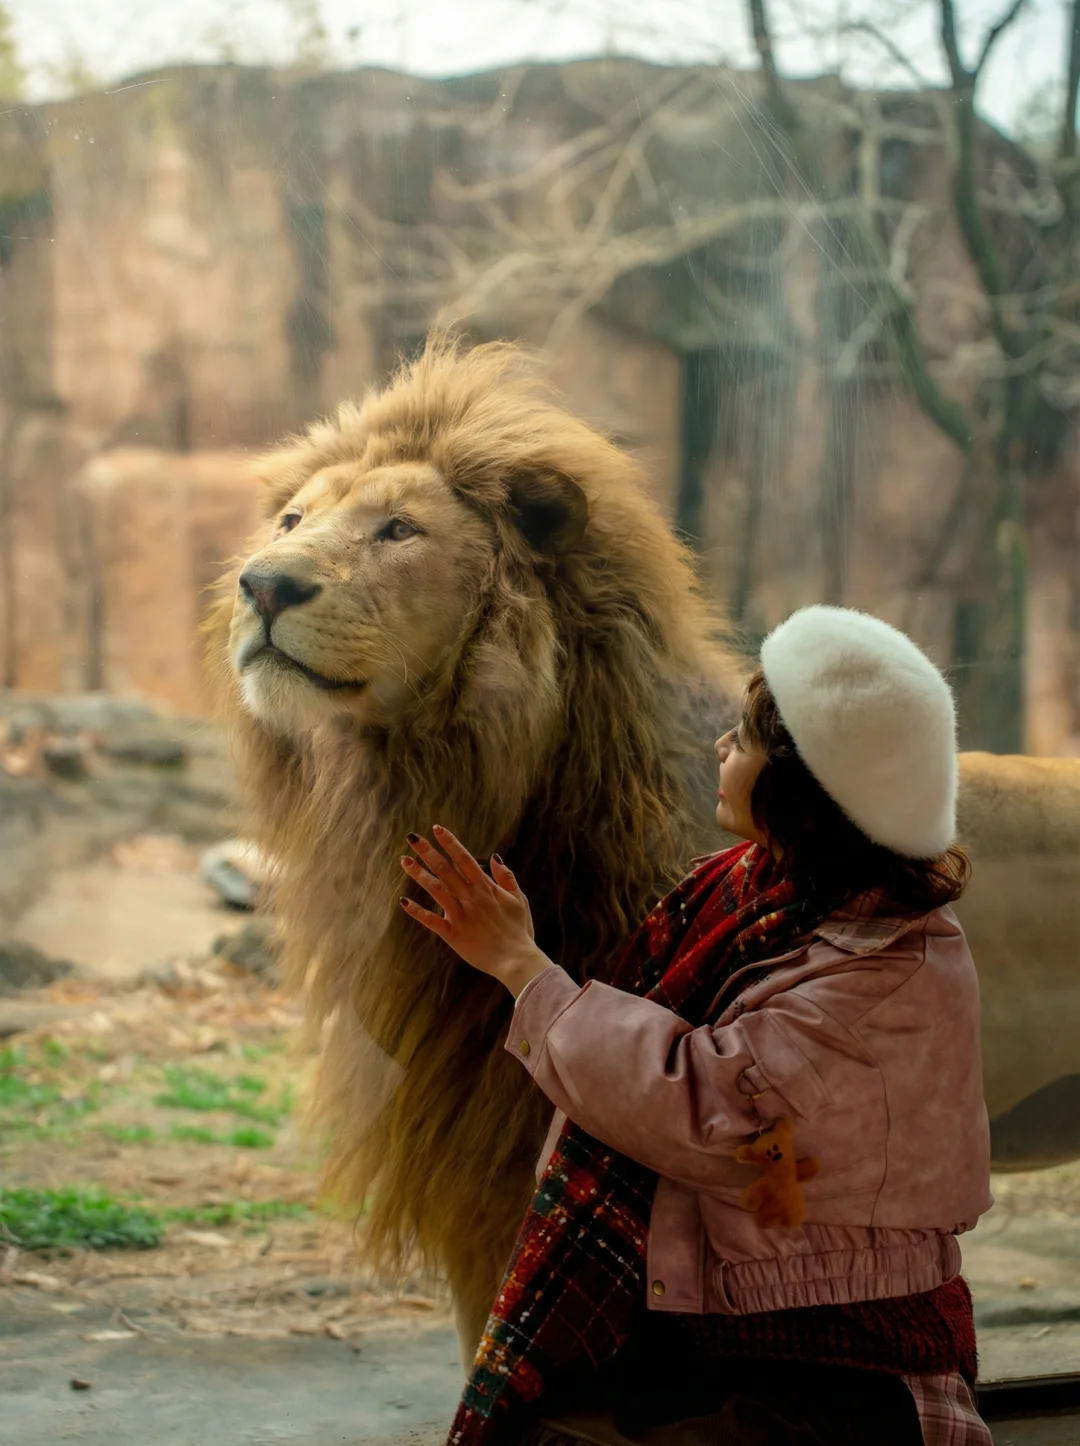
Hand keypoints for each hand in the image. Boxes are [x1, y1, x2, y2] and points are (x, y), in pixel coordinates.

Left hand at [400, 826, 553, 996]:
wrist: (516, 960)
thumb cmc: (519, 930)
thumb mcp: (519, 899)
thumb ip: (506, 878)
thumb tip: (494, 857)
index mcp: (486, 888)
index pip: (464, 859)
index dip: (450, 843)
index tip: (437, 829)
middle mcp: (470, 898)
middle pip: (445, 869)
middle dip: (427, 852)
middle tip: (412, 837)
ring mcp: (460, 915)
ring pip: (436, 890)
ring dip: (419, 874)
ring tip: (404, 861)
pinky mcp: (452, 934)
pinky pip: (431, 920)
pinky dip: (417, 911)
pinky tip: (404, 901)